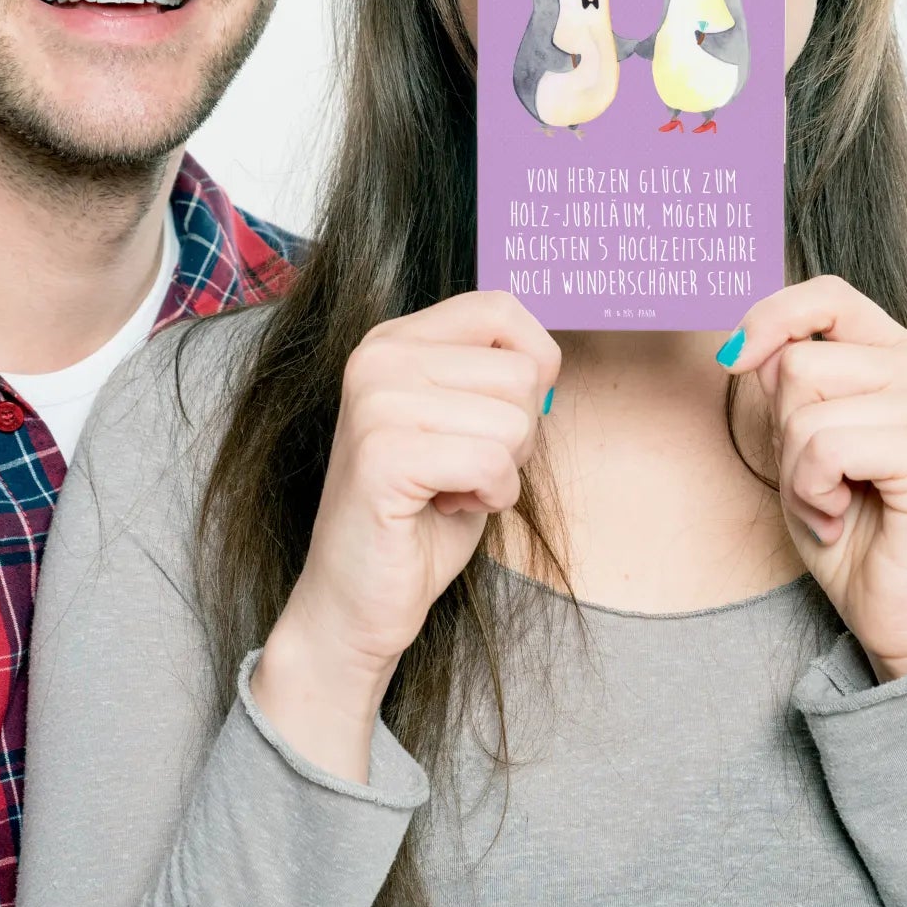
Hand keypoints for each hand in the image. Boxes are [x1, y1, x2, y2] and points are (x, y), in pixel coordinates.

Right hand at [253, 291, 558, 777]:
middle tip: (464, 469)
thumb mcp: (464, 425)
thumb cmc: (422, 514)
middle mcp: (378, 357)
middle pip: (520, 372)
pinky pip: (492, 464)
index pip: (501, 308)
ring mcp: (375, 401)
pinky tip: (444, 509)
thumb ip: (494, 379)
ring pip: (513, 421)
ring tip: (450, 490)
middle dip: (517, 434)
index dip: (534, 365)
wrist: (357, 598)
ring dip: (502, 472)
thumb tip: (549, 359)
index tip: (504, 417)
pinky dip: (489, 498)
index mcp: (394, 340)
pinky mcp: (383, 455)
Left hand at [722, 276, 906, 680]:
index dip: (771, 317)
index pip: (828, 296)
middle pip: (797, 361)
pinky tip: (842, 517)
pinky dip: (812, 491)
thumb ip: (786, 383)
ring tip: (833, 501)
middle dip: (783, 430)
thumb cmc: (850, 524)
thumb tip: (748, 346)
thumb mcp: (799, 440)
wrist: (898, 612)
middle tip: (819, 480)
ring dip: (796, 469)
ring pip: (804, 405)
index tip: (733, 359)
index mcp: (897, 355)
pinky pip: (825, 447)